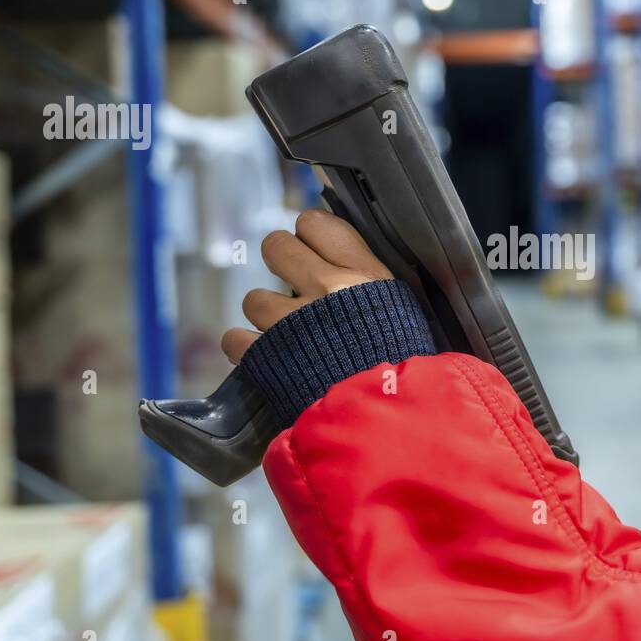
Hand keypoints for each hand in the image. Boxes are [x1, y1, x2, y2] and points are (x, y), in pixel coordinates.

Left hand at [221, 209, 392, 363]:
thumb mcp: (406, 314)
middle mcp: (324, 290)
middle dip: (280, 261)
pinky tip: (263, 358)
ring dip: (265, 315)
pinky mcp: (267, 357)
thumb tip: (355, 268)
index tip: (315, 250)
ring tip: (285, 334)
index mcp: (362, 275)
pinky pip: (235, 339)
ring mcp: (291, 323)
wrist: (389, 418)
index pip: (316, 222)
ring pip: (253, 297)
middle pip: (276, 245)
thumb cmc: (405, 366)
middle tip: (292, 281)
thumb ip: (375, 287)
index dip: (310, 235)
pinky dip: (245, 349)